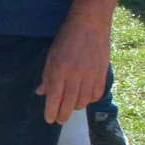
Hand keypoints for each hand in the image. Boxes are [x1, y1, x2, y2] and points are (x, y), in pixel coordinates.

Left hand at [38, 10, 112, 124]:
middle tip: (59, 120)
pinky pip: (96, 94)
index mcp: (60, 70)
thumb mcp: (51, 55)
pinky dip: (89, 100)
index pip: (54, 98)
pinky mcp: (102, 74)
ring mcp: (91, 75)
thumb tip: (41, 93)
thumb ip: (47, 76)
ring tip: (70, 108)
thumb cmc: (67, 38)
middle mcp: (76, 75)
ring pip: (83, 101)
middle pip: (69, 103)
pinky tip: (84, 99)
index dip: (51, 111)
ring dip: (75, 107)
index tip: (49, 120)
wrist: (90, 23)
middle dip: (63, 115)